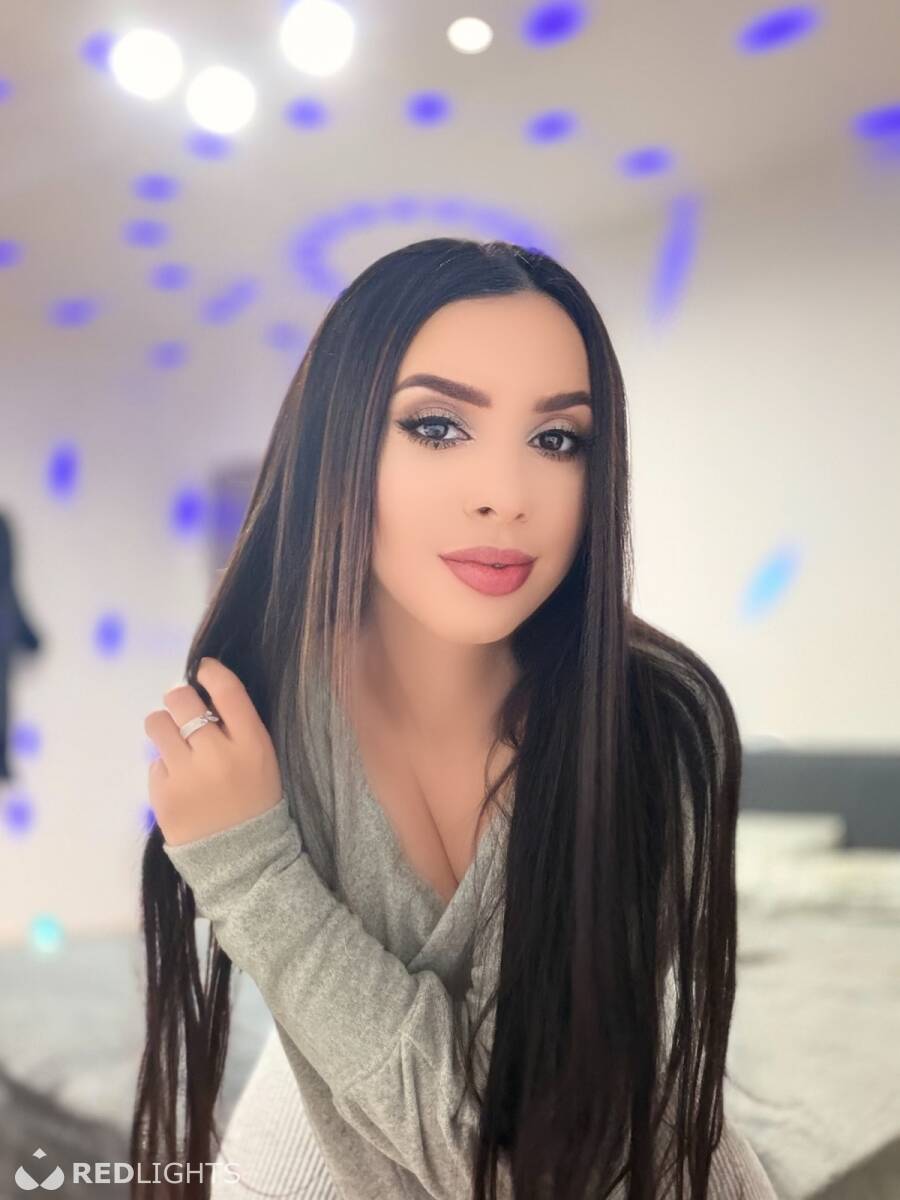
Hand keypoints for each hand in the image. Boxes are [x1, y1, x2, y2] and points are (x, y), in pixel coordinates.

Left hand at [145, 657, 282, 847]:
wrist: (245, 860)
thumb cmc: (256, 801)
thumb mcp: (262, 759)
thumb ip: (239, 727)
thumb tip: (203, 693)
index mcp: (252, 744)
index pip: (227, 690)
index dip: (210, 671)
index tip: (203, 670)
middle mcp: (218, 754)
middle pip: (182, 699)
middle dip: (179, 699)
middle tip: (183, 711)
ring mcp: (187, 775)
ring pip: (157, 724)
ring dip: (164, 727)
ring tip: (175, 743)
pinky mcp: (163, 794)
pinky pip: (155, 763)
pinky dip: (165, 768)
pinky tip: (181, 784)